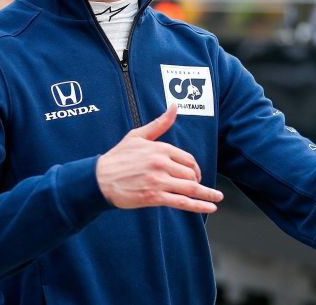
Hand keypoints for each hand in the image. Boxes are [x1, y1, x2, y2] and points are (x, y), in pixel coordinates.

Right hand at [96, 104, 223, 213]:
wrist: (99, 179)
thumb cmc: (117, 157)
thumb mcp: (138, 135)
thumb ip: (160, 123)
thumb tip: (174, 107)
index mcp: (160, 148)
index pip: (187, 159)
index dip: (194, 168)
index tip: (195, 174)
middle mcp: (161, 164)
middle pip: (191, 174)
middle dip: (197, 181)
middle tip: (197, 186)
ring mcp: (158, 181)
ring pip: (190, 188)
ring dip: (207, 194)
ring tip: (216, 198)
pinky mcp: (154, 197)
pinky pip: (181, 202)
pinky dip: (198, 206)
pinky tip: (209, 207)